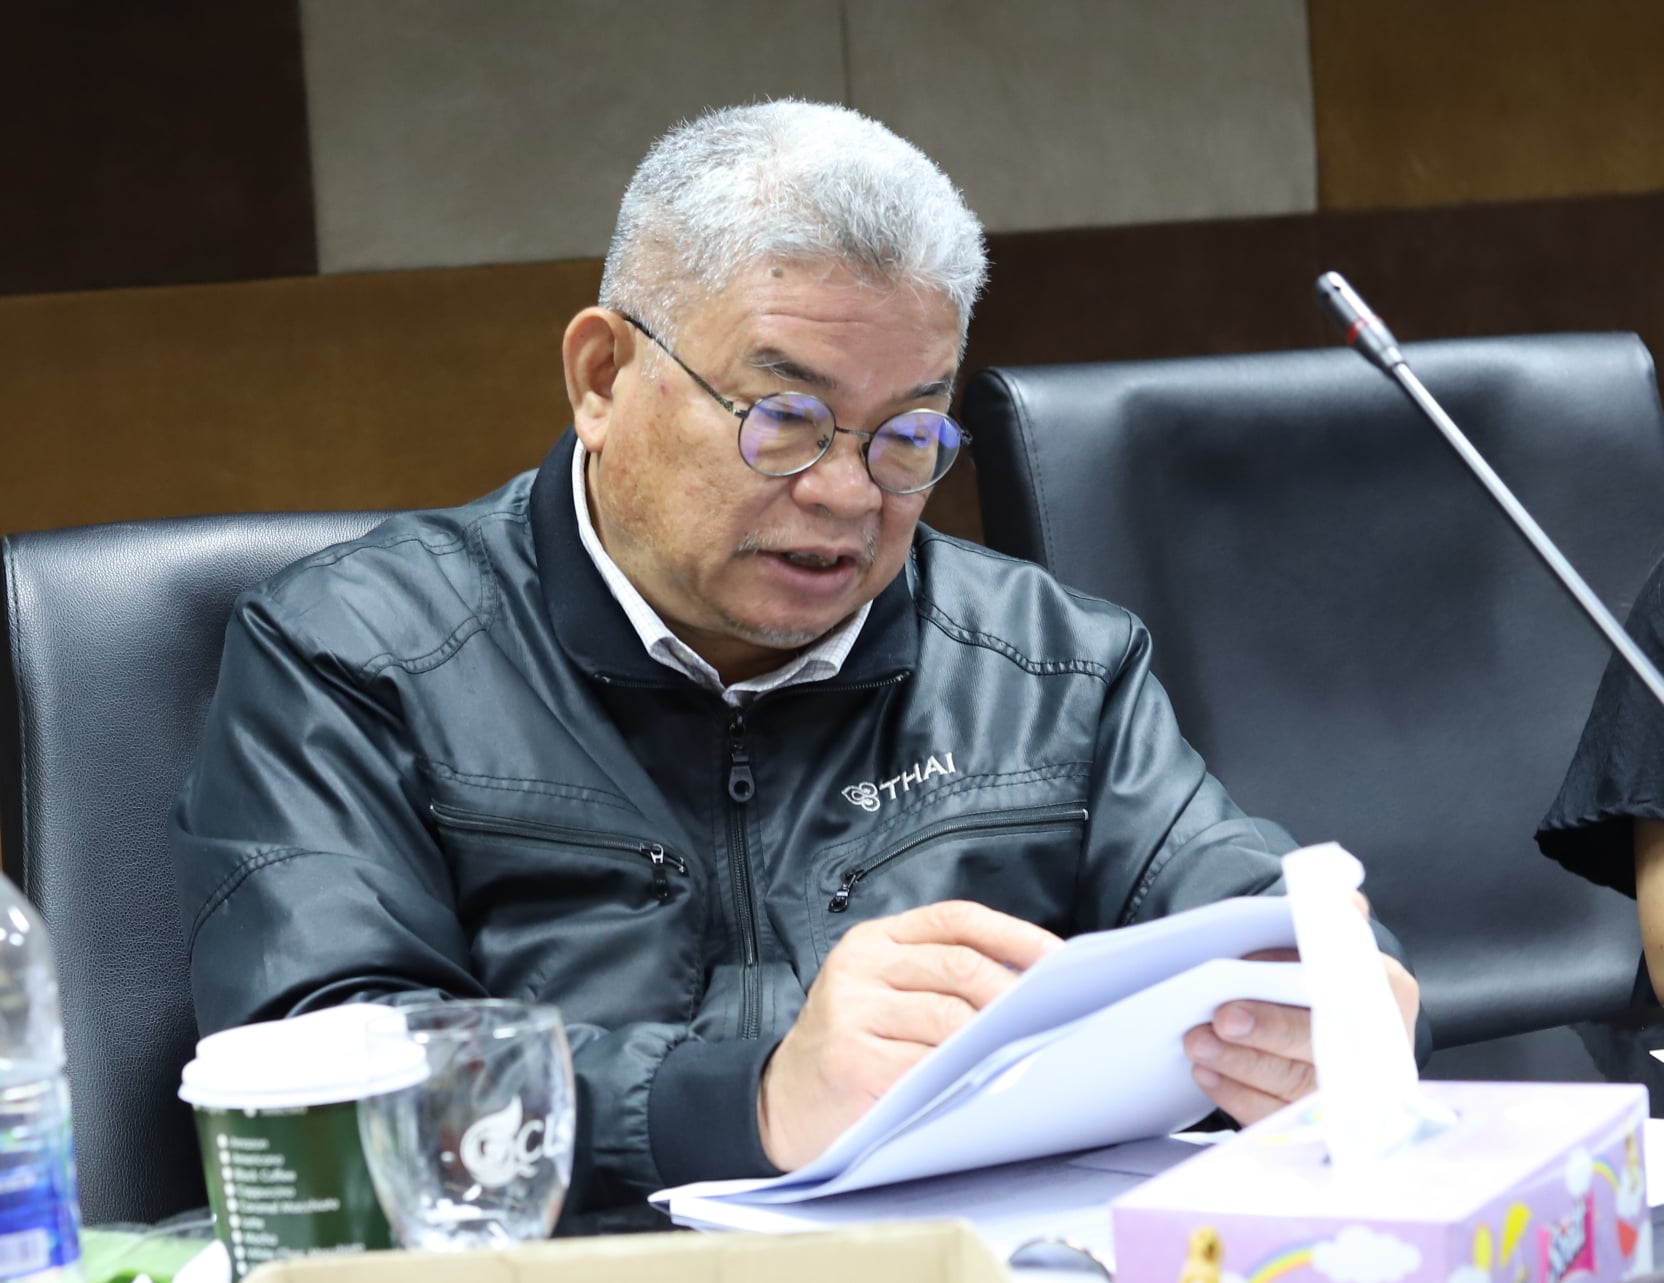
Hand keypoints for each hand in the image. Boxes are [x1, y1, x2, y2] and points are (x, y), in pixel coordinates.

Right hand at [758, 899, 1061, 1170]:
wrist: (782, 1102)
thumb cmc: (852, 1047)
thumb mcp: (883, 992)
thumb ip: (939, 977)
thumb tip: (1030, 983)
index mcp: (874, 941)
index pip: (956, 919)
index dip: (1015, 935)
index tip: (1059, 961)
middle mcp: (859, 967)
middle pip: (960, 966)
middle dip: (1015, 995)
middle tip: (1050, 1019)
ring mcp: (851, 1012)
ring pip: (950, 1017)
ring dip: (994, 1039)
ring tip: (1022, 1054)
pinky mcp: (853, 1061)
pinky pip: (928, 1064)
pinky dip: (963, 1074)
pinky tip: (981, 1081)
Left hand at [1180, 893, 1418, 1126]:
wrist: (1339, 1022)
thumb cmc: (1324, 975)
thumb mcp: (1334, 939)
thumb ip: (1333, 918)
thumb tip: (1342, 900)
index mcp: (1390, 991)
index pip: (1344, 996)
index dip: (1296, 996)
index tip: (1247, 990)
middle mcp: (1381, 1048)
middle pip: (1320, 1046)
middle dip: (1265, 1032)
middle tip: (1218, 1021)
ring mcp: (1357, 1094)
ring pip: (1294, 1086)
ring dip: (1241, 1065)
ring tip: (1198, 1044)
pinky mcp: (1325, 1125)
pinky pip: (1279, 1118)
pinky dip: (1238, 1096)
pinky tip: (1207, 1074)